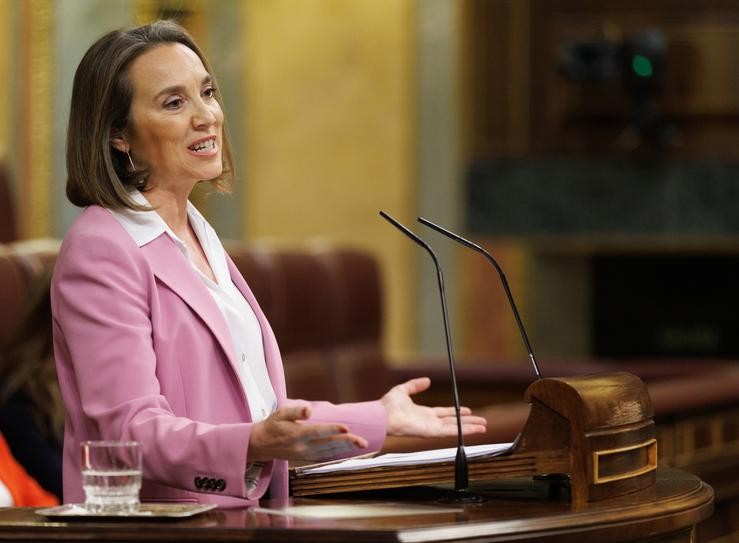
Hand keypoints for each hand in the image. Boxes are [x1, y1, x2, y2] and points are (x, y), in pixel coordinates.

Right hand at [248, 405, 367, 461]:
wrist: (260, 444)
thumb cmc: (272, 425)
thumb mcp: (280, 413)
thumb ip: (295, 411)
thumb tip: (309, 409)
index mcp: (296, 434)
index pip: (318, 432)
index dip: (332, 430)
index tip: (346, 427)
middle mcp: (302, 447)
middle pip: (328, 444)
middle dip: (346, 443)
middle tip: (363, 442)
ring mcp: (305, 454)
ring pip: (329, 452)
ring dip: (346, 449)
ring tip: (361, 445)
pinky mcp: (306, 457)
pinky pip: (325, 456)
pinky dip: (338, 453)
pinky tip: (349, 450)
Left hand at [380, 377, 486, 437]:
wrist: (382, 416)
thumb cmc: (387, 406)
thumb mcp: (403, 390)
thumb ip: (414, 385)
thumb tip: (426, 380)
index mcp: (423, 413)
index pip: (444, 413)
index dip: (456, 412)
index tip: (467, 410)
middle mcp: (429, 422)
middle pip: (453, 422)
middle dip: (467, 422)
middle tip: (481, 422)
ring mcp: (431, 428)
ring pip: (455, 428)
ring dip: (470, 428)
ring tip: (483, 427)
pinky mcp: (432, 432)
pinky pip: (450, 431)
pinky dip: (464, 431)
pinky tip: (474, 430)